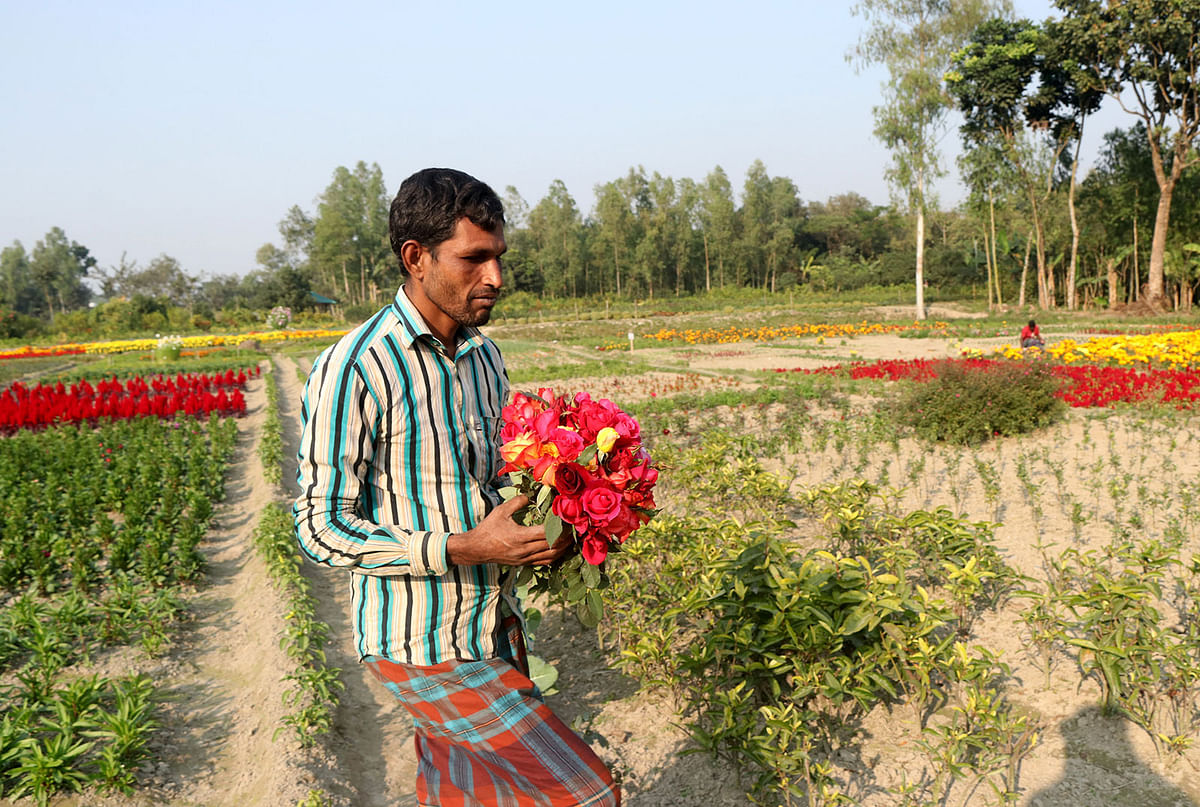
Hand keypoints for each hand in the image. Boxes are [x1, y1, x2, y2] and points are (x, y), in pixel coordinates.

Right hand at [446, 495, 569, 566]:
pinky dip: (555, 556)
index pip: (546, 533)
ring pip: (551, 556)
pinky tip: (560, 550)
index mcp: (519, 536)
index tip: (568, 519)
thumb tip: (532, 495)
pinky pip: (544, 562)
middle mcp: (524, 550)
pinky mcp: (524, 563)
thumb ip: (518, 502)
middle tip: (575, 528)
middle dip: (566, 538)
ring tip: (572, 539)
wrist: (476, 549)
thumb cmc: (488, 528)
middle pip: (552, 545)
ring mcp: (525, 558)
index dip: (559, 527)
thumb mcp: (501, 511)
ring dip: (563, 548)